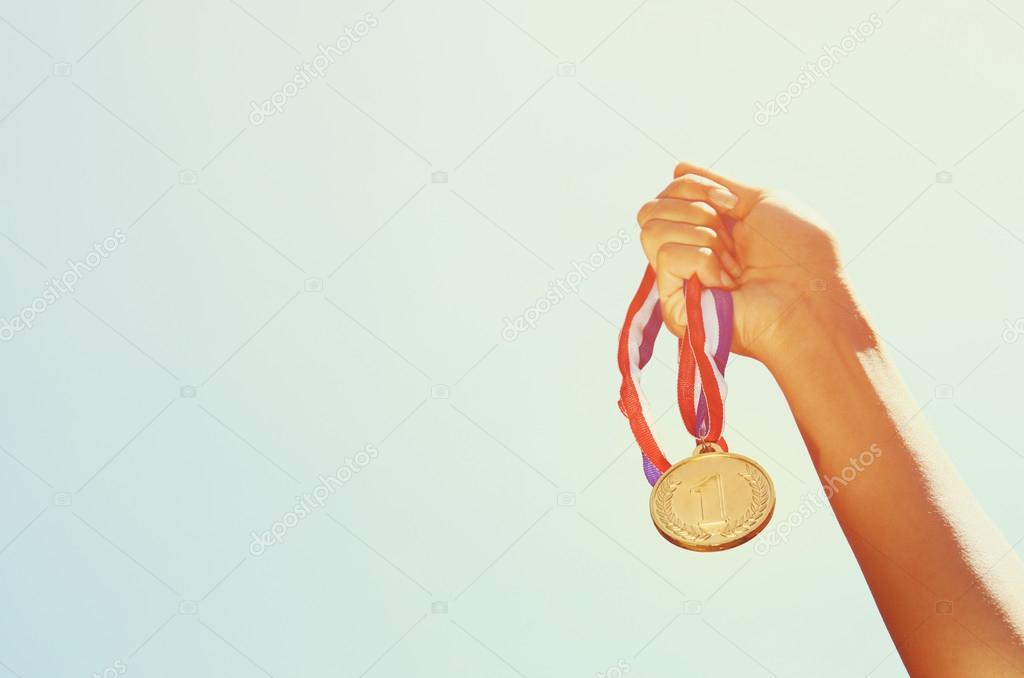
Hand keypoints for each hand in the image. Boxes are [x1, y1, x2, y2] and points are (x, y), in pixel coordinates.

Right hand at [636, 161, 844, 363]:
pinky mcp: (671, 303)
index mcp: (707, 230)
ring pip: (652, 228)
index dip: (695, 187)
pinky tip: (724, 283)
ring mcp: (677, 280)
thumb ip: (718, 184)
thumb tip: (678, 167)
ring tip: (730, 263)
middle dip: (695, 209)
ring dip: (702, 236)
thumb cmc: (800, 257)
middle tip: (730, 237)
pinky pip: (666, 254)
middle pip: (651, 209)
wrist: (809, 300)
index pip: (668, 193)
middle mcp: (687, 253)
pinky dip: (702, 260)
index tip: (731, 203)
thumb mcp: (763, 201)